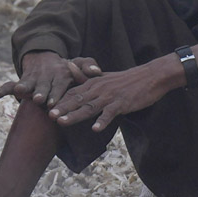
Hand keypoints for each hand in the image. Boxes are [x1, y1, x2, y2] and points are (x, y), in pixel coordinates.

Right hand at [0, 51, 101, 107]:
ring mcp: (32, 79)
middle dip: (40, 92)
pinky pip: (10, 85)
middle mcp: (44, 76)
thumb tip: (98, 72)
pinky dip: (2, 89)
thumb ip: (88, 67)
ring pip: (26, 84)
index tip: (54, 102)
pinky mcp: (21, 82)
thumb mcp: (78, 64)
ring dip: (23, 88)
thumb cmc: (67, 67)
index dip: (56, 93)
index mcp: (60, 74)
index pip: (59, 85)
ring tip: (20, 93)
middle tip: (39, 99)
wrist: (45, 58)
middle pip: (42, 86)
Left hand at [48, 62, 169, 131]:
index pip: (73, 92)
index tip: (47, 108)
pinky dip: (103, 121)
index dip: (60, 100)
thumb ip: (87, 77)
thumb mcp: (104, 77)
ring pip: (89, 107)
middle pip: (77, 100)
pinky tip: (95, 129)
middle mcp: (99, 89)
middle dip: (62, 108)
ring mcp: (110, 96)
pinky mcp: (122, 103)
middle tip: (49, 116)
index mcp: (93, 83)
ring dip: (75, 115)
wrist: (150, 76)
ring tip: (62, 122)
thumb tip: (70, 68)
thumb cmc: (126, 80)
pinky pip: (110, 113)